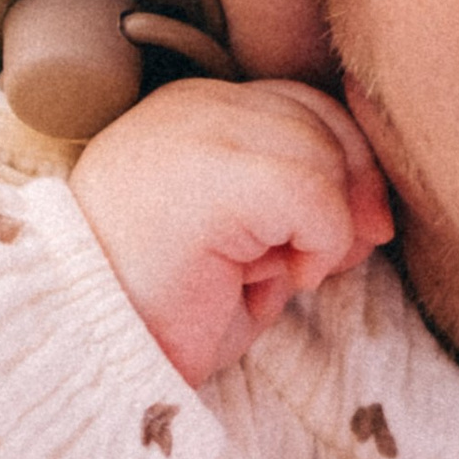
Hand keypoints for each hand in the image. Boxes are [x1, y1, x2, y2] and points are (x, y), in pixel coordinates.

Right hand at [72, 74, 392, 381]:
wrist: (84, 351)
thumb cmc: (157, 315)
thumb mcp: (243, 251)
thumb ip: (299, 213)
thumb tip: (373, 214)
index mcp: (192, 116)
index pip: (301, 108)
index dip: (343, 169)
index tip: (346, 240)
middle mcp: (192, 107)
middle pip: (320, 117)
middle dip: (350, 193)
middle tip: (325, 264)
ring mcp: (196, 128)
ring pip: (321, 148)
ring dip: (327, 226)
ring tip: (283, 276)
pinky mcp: (208, 170)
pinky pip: (310, 186)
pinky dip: (319, 241)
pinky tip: (279, 280)